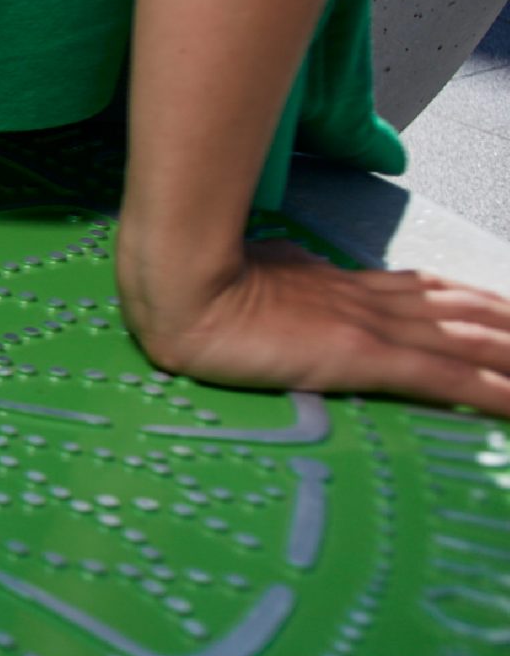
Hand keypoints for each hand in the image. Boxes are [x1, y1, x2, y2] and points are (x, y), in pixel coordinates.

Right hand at [119, 239, 509, 416]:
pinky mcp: (363, 357)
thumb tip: (299, 264)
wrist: (179, 288)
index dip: (475, 300)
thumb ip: (288, 274)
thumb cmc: (200, 284)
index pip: (428, 290)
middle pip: (466, 310)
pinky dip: (493, 391)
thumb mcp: (256, 273)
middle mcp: (369, 301)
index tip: (506, 311)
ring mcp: (371, 327)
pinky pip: (448, 378)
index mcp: (343, 284)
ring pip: (472, 339)